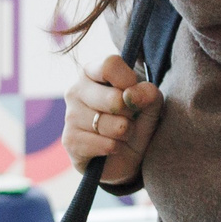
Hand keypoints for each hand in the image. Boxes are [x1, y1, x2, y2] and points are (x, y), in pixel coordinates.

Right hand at [62, 55, 162, 188]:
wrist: (124, 156)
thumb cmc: (136, 122)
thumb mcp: (150, 104)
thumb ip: (148, 93)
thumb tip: (130, 95)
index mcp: (92, 72)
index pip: (109, 65)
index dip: (129, 80)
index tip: (134, 93)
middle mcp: (75, 90)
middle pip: (114, 99)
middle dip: (131, 114)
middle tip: (128, 117)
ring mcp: (70, 116)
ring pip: (113, 126)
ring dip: (125, 134)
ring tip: (120, 134)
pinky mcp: (70, 141)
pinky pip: (107, 145)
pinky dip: (117, 148)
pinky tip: (110, 147)